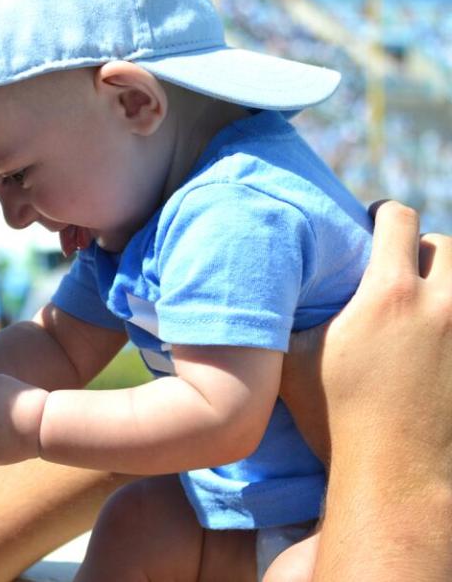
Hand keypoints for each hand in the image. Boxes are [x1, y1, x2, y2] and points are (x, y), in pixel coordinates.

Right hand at [284, 201, 451, 473]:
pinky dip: (448, 321)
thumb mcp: (293, 362)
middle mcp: (440, 306)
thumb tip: (261, 297)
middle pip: (444, 244)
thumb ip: (287, 319)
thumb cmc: (337, 418)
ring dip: (442, 283)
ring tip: (418, 304)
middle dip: (419, 250)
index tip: (369, 225)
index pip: (398, 218)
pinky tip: (431, 337)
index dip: (381, 215)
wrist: (395, 477)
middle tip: (394, 269)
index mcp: (389, 294)